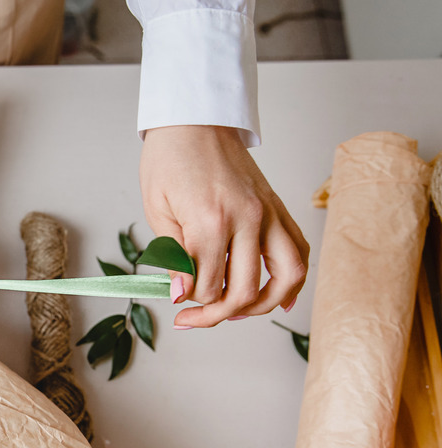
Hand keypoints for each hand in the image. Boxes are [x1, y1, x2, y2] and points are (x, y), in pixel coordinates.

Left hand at [140, 125, 308, 327]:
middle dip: (219, 313)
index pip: (207, 285)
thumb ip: (173, 255)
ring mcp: (269, 213)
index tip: (177, 300)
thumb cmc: (171, 159)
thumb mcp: (157, 208)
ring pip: (287, 276)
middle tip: (196, 317)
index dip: (190, 301)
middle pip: (245, 290)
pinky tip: (276, 296)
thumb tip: (182, 294)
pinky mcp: (278, 209)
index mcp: (211, 219)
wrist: (195, 120)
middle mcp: (248, 219)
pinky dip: (292, 279)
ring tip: (237, 313)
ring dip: (264, 305)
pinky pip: (298, 251)